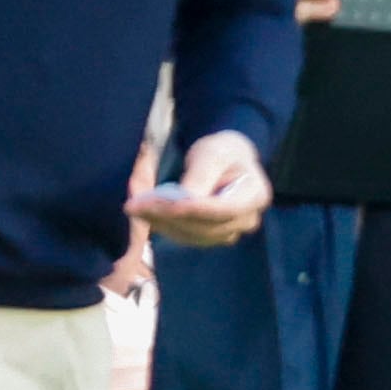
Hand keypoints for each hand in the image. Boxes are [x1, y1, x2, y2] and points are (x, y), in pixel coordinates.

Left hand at [129, 130, 271, 246]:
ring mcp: (230, 231)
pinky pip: (186, 237)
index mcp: (256, 195)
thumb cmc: (222, 152)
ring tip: (135, 208)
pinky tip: (145, 214)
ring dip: (163, 223)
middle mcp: (247, 219)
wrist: (224, 160)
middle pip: (208, 226)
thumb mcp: (213, 153)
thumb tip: (185, 199)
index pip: (226, 209)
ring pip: (194, 235)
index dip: (197, 209)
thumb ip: (202, 174)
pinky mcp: (211, 236)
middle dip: (171, 216)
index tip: (168, 205)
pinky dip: (164, 227)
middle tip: (136, 204)